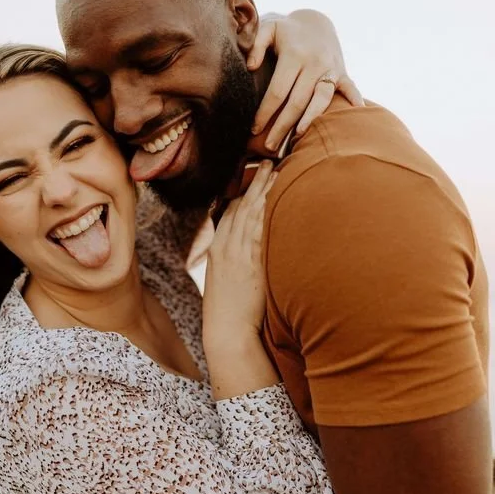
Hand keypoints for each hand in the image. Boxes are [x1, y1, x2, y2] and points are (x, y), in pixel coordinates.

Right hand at [203, 161, 275, 348]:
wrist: (227, 330)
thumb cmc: (229, 310)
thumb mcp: (225, 281)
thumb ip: (235, 261)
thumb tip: (249, 253)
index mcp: (217, 249)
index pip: (227, 212)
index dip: (241, 192)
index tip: (253, 177)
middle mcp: (225, 247)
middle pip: (239, 206)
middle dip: (254, 183)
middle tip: (268, 163)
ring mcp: (237, 253)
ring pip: (250, 212)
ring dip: (264, 189)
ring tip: (276, 170)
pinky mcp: (251, 262)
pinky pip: (259, 229)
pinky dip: (267, 210)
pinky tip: (277, 196)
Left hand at [248, 10, 363, 151]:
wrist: (315, 21)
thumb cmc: (285, 31)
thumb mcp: (268, 28)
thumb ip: (256, 45)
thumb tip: (251, 67)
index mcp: (294, 55)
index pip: (277, 91)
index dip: (265, 112)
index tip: (254, 130)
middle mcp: (314, 63)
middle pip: (297, 102)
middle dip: (282, 127)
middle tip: (269, 148)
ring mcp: (330, 68)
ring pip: (321, 100)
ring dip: (310, 121)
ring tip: (297, 139)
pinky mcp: (342, 72)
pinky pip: (350, 88)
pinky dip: (354, 101)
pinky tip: (355, 116)